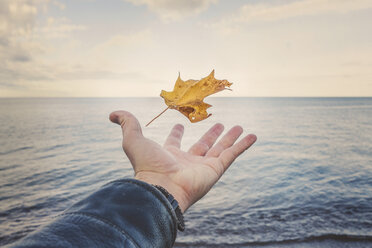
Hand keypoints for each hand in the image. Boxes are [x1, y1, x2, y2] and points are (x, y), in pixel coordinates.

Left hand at [109, 111, 255, 211]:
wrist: (162, 187)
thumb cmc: (147, 166)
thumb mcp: (134, 140)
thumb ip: (127, 124)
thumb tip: (113, 113)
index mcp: (170, 154)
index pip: (175, 142)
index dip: (177, 133)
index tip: (180, 123)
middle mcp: (188, 160)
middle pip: (203, 144)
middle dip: (211, 134)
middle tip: (219, 124)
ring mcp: (204, 165)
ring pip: (221, 148)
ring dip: (230, 138)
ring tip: (239, 127)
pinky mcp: (217, 169)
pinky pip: (233, 154)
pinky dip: (243, 145)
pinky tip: (253, 135)